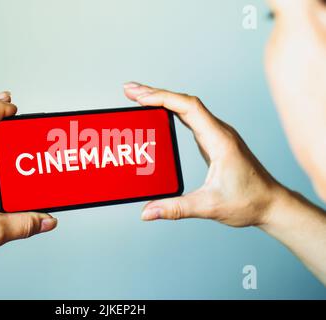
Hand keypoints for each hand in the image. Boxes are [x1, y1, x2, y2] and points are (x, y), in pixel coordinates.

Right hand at [124, 82, 284, 226]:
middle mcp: (219, 131)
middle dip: (155, 94)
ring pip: (187, 107)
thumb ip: (175, 208)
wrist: (272, 204)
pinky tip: (159, 114)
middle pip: (184, 102)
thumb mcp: (209, 206)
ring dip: (163, 100)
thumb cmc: (248, 201)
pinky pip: (190, 118)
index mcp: (219, 140)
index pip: (188, 107)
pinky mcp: (214, 141)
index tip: (139, 97)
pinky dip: (171, 111)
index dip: (162, 98)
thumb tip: (146, 212)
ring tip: (138, 98)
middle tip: (129, 91)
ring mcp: (217, 135)